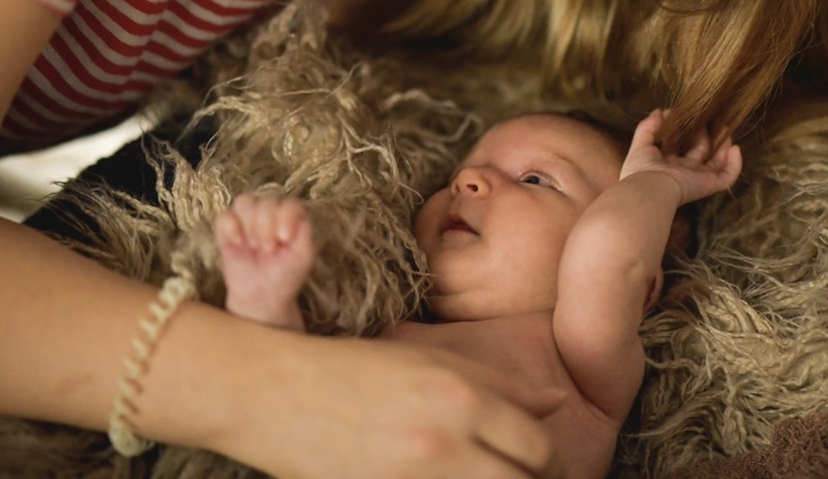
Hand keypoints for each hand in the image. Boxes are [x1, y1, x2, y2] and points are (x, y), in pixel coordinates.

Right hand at [210, 327, 562, 477]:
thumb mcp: (428, 361)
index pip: (539, 446)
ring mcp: (412, 478)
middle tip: (519, 477)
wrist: (271, 392)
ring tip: (480, 477)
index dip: (549, 463)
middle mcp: (444, 440)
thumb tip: (556, 403)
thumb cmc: (351, 368)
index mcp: (460, 395)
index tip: (542, 468)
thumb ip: (499, 384)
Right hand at [215, 193, 314, 326]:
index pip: (288, 203)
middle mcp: (269, 214)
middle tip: (268, 250)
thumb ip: (304, 231)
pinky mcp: (227, 231)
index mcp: (290, 217)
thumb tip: (294, 214)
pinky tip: (238, 244)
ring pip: (244, 202)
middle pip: (265, 202)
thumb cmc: (286, 275)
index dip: (285, 217)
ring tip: (254, 247)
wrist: (262, 297)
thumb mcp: (304, 256)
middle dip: (266, 226)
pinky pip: (223, 217)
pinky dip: (230, 228)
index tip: (284, 238)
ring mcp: (246, 220)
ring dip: (250, 224)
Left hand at [619, 109, 741, 202]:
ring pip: (717, 163)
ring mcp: (699, 179)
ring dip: (724, 146)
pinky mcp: (709, 184)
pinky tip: (734, 148)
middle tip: (712, 120)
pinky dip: (735, 164)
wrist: (648, 189)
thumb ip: (648, 127)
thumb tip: (660, 112)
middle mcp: (685, 172)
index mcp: (669, 165)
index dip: (688, 134)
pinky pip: (728, 176)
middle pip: (702, 153)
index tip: (691, 117)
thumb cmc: (640, 171)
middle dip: (708, 137)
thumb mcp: (640, 144)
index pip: (681, 148)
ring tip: (725, 130)